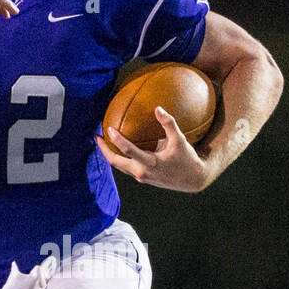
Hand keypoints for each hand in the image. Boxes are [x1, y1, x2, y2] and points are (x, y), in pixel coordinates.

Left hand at [96, 106, 211, 192]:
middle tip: (96, 137)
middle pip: (116, 162)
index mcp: (150, 164)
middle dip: (104, 151)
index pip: (129, 151)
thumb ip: (169, 123)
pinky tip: (119, 148)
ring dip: (110, 155)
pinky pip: (126, 167)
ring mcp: (141, 177)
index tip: (108, 129)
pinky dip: (120, 158)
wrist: (192, 180)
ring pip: (119, 166)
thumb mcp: (180, 140)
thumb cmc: (186, 159)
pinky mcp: (143, 178)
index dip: (117, 140)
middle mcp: (142, 172)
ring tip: (103, 142)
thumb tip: (158, 108)